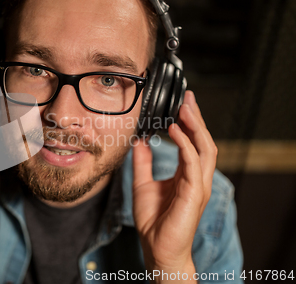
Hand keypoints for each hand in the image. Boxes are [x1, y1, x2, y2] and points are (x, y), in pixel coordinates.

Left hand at [132, 91, 217, 278]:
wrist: (156, 247)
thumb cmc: (153, 220)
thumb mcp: (142, 183)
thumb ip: (143, 162)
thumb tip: (139, 141)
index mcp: (187, 175)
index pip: (193, 143)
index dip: (189, 123)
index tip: (182, 103)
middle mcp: (196, 178)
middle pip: (203, 141)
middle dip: (197, 118)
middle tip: (188, 98)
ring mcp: (198, 185)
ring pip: (205, 148)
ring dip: (196, 126)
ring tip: (185, 108)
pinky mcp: (194, 193)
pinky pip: (193, 163)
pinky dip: (185, 144)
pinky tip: (174, 130)